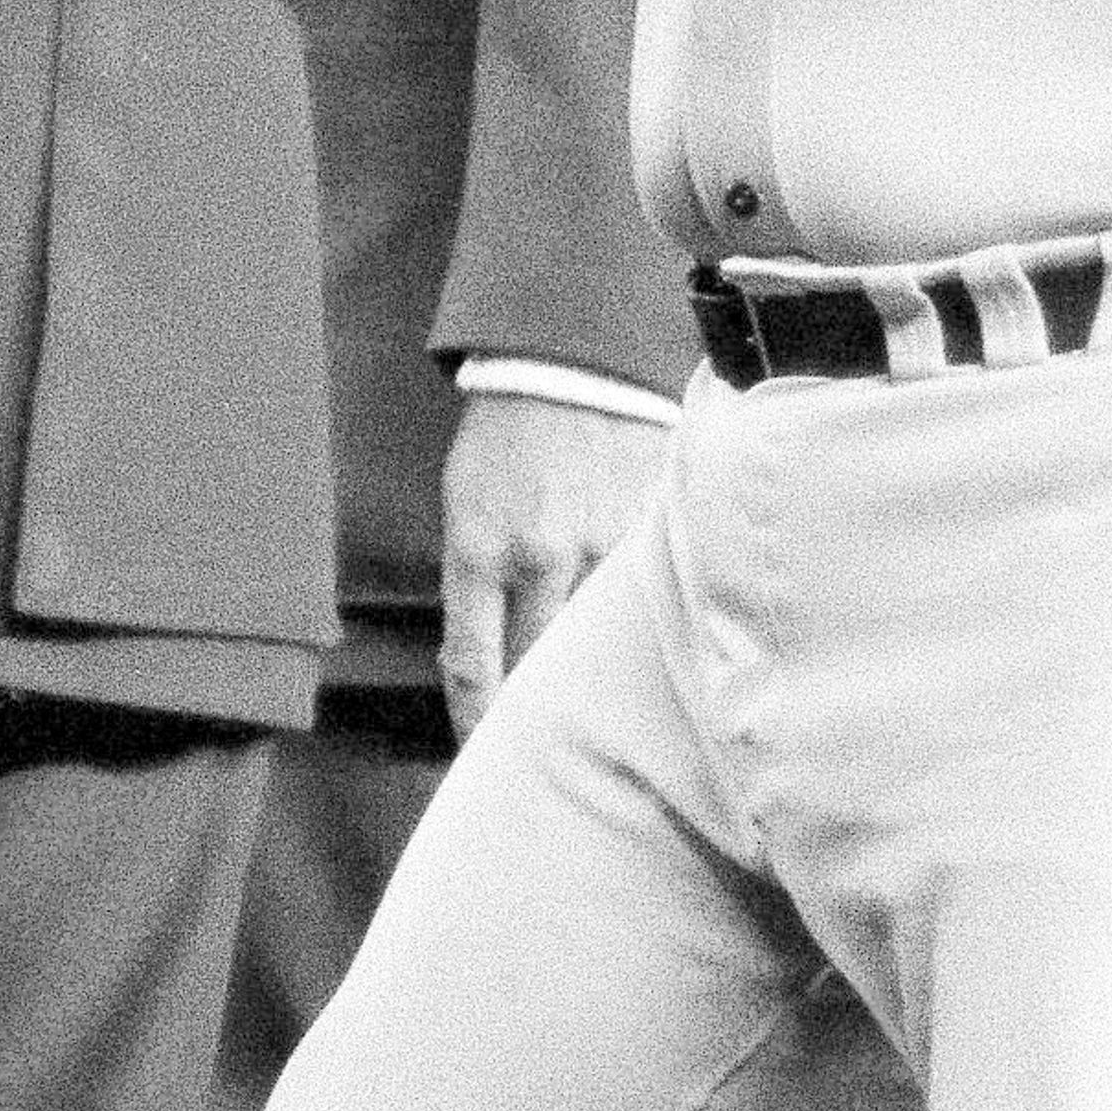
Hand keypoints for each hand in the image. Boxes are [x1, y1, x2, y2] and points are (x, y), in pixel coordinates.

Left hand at [439, 389, 668, 734]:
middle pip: (535, 670)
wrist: (573, 361)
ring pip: (593, 645)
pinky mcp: (647, 535)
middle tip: (533, 745)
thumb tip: (487, 657)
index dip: (472, 721)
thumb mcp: (465, 502)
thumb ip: (474, 579)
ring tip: (590, 703)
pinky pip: (638, 603)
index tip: (477, 749)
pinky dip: (634, 628)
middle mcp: (540, 558)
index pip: (472, 665)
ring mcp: (602, 548)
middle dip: (531, 712)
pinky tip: (637, 642)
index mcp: (480, 550)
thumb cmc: (508, 433)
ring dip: (588, 678)